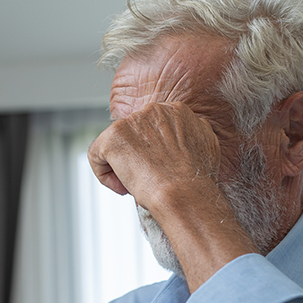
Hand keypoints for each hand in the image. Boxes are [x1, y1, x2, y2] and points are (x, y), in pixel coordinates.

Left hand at [88, 101, 256, 290]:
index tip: (160, 169)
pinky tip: (122, 187)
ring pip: (114, 145)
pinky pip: (96, 155)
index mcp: (177, 110)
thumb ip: (191, 135)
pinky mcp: (113, 137)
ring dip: (121, 168)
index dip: (152, 152)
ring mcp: (131, 122)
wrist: (184, 193)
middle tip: (148, 179)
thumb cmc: (197, 181)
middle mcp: (153, 110)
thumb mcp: (205, 146)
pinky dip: (104, 175)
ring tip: (137, 185)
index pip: (152, 127)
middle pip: (132, 135)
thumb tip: (184, 138)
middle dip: (136, 158)